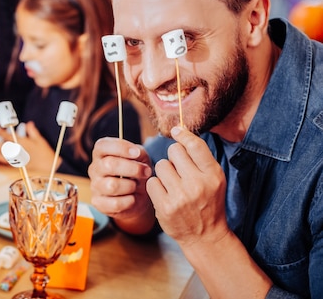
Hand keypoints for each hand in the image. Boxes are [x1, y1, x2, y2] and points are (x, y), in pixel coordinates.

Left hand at [0, 121, 53, 169]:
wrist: (50, 169)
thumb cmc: (46, 155)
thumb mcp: (40, 141)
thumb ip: (33, 132)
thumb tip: (28, 123)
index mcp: (23, 144)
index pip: (9, 136)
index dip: (0, 132)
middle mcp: (18, 152)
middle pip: (2, 146)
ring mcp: (17, 160)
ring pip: (2, 156)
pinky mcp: (17, 167)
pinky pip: (5, 165)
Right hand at [88, 137, 153, 233]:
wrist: (137, 197)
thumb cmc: (136, 173)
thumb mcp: (141, 158)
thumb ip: (139, 152)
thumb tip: (136, 154)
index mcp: (101, 154)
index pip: (102, 145)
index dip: (120, 148)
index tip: (137, 153)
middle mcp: (95, 168)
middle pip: (109, 165)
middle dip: (132, 168)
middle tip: (146, 172)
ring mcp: (95, 186)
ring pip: (112, 185)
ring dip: (130, 186)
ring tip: (136, 186)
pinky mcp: (98, 203)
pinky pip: (115, 203)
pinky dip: (129, 201)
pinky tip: (132, 198)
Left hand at [146, 126, 229, 245]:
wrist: (205, 236)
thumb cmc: (208, 202)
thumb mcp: (214, 179)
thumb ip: (200, 157)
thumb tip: (179, 130)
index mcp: (213, 175)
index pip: (195, 145)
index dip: (183, 135)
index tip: (176, 131)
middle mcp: (198, 184)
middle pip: (174, 151)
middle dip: (173, 157)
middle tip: (179, 171)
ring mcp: (180, 196)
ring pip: (161, 165)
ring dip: (164, 173)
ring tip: (173, 185)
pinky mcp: (165, 206)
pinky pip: (152, 182)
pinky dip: (156, 187)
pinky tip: (165, 195)